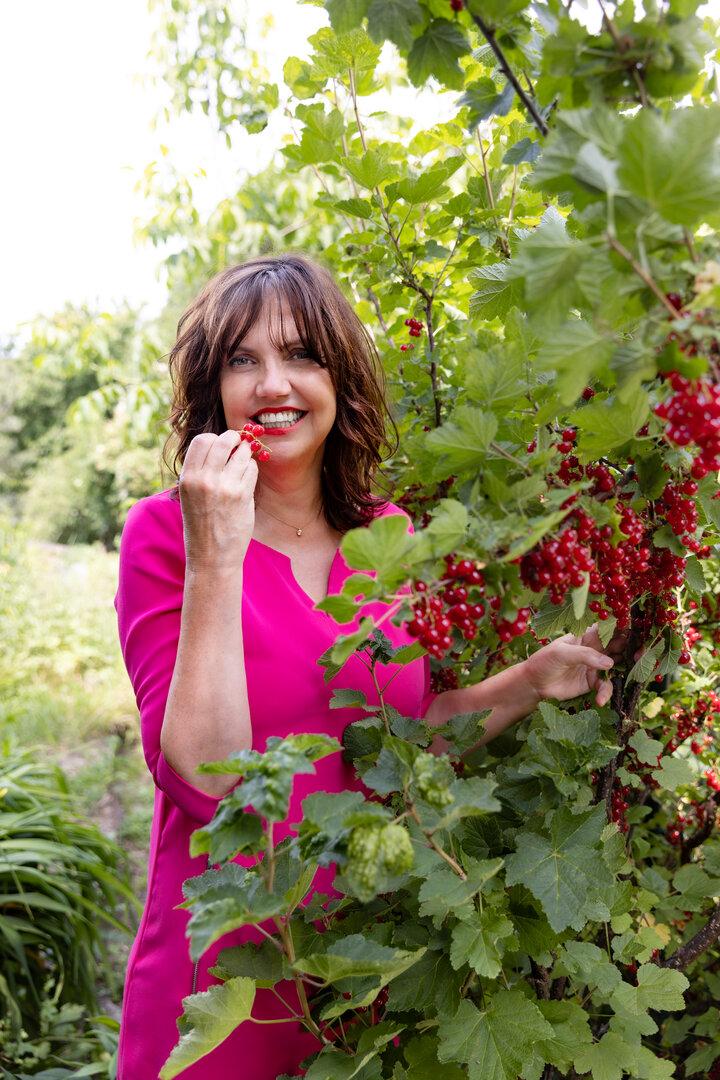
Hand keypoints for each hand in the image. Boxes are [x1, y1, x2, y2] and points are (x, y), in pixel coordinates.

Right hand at [178, 430, 257, 572]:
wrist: (211, 556)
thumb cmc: (200, 525)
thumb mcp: (189, 496)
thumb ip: (200, 471)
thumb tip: (218, 444)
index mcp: (187, 478)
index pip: (202, 440)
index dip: (214, 438)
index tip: (221, 444)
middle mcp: (204, 479)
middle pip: (224, 441)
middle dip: (234, 439)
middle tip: (238, 443)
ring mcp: (224, 486)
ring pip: (242, 454)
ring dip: (245, 455)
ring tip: (242, 464)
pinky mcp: (242, 495)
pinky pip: (251, 470)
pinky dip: (251, 470)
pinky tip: (246, 481)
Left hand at [523, 623, 629, 707]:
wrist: (534, 684)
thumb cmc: (544, 661)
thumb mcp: (561, 653)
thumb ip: (584, 655)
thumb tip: (610, 663)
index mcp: (587, 636)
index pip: (609, 628)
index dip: (625, 628)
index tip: (639, 634)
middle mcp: (595, 649)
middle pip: (620, 646)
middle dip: (633, 648)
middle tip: (642, 655)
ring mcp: (595, 666)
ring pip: (618, 665)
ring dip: (628, 669)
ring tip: (636, 675)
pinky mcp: (592, 683)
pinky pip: (606, 686)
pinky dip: (606, 693)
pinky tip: (600, 700)